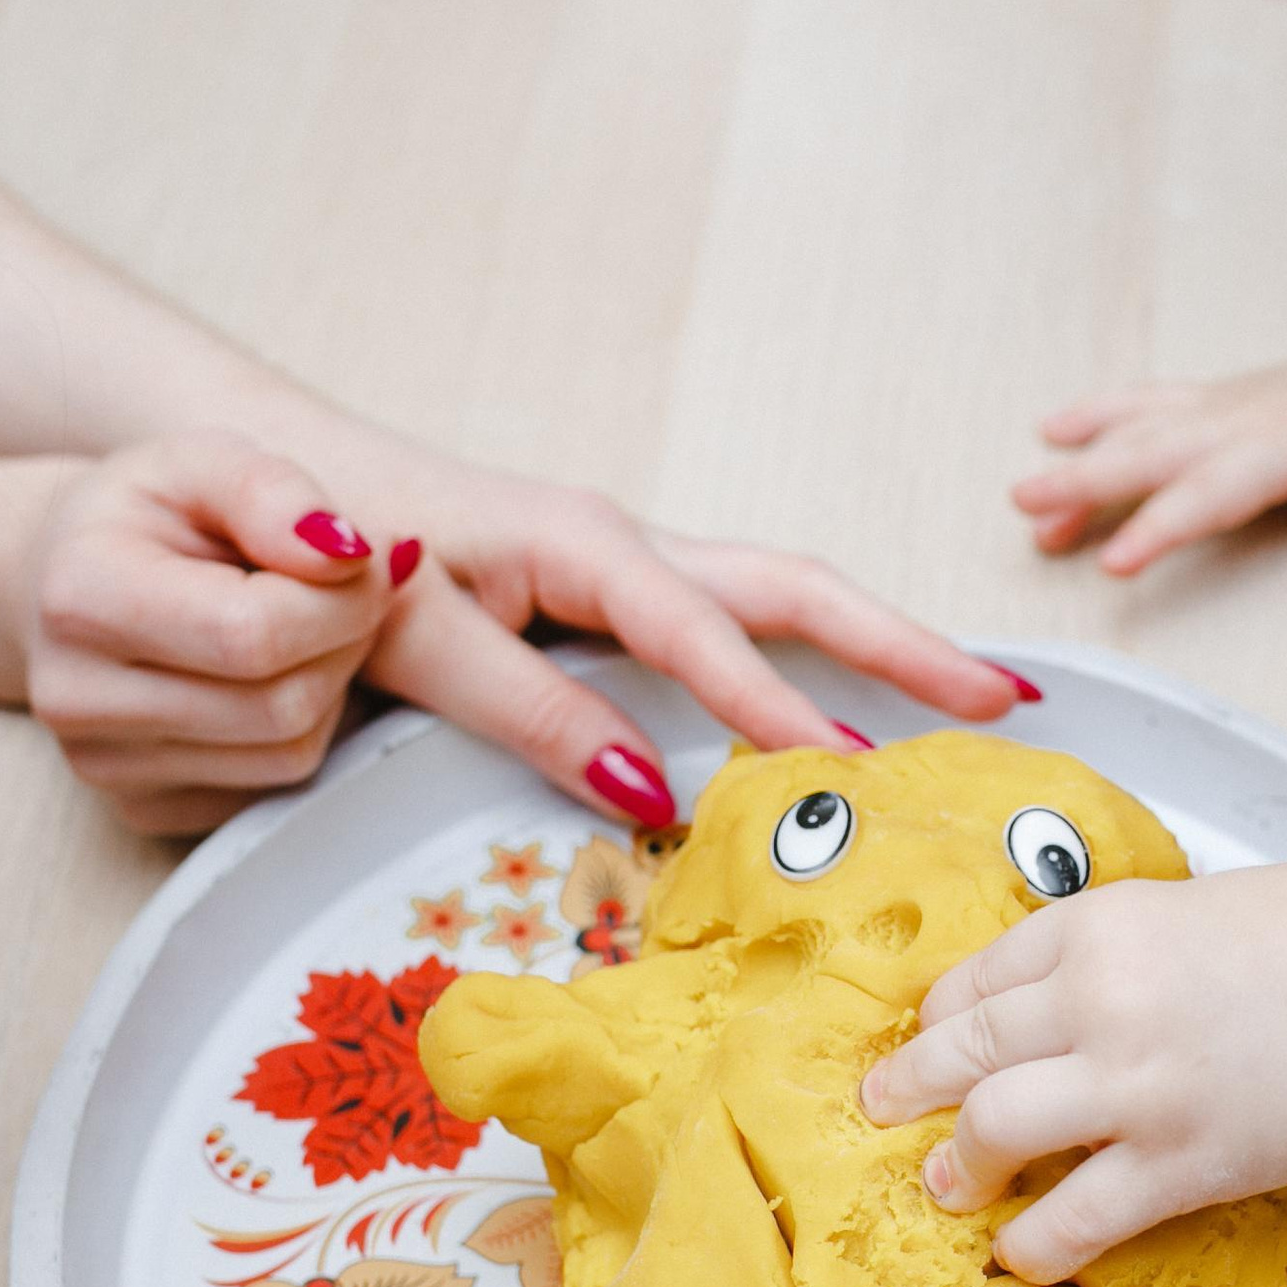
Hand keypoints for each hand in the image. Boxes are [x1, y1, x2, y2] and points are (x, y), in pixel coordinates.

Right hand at [22, 433, 395, 836]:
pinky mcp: (141, 809)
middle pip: (283, 706)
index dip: (340, 601)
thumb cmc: (144, 518)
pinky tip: (267, 679)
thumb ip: (273, 493)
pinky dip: (297, 732)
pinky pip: (272, 789)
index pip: (254, 635)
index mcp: (81, 597)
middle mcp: (77, 698)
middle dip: (344, 646)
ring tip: (302, 630)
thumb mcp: (200, 463)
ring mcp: (105, 767)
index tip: (358, 564)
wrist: (64, 582)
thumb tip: (349, 553)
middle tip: (344, 596)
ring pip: (290, 756)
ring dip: (329, 689)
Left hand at [352, 456, 1024, 827]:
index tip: (853, 764)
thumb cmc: (343, 556)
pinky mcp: (617, 596)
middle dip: (902, 641)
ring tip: (968, 697)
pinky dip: (806, 660)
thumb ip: (533, 711)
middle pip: (794, 587)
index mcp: (582, 546)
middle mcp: (626, 546)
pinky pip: (736, 626)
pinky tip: (843, 706)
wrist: (286, 494)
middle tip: (1001, 695)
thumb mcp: (419, 642)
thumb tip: (649, 792)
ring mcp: (630, 569)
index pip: (705, 633)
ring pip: (780, 599)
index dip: (780, 701)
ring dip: (875, 646)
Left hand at [863, 716, 1286, 1283]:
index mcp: (1091, 928)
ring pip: (991, 1130)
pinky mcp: (1176, 1159)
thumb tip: (1038, 1014)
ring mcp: (1131, 1084)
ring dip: (955, 1166)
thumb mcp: (1174, 914)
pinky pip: (1070, 1216)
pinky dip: (1029, 1242)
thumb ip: (1101, 959)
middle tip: (881, 1110)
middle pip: (959, 1050)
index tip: (928, 1046)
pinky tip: (1018, 1253)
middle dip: (905, 1087)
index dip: (938, 1022)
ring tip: (946, 1186)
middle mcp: (1093, 1001)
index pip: (974, 980)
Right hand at [1012, 332, 1286, 652]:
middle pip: (1149, 453)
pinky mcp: (1211, 403)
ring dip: (1080, 462)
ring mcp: (1218, 408)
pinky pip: (1142, 404)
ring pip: (1136, 430)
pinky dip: (1096, 414)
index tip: (1114, 562)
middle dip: (1086, 483)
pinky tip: (1052, 429)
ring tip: (1026, 501)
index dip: (1161, 527)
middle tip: (1028, 511)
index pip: (1209, 494)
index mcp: (1278, 447)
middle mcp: (1236, 422)